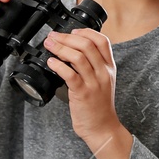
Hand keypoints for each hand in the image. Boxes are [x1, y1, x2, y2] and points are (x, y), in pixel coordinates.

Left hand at [42, 27, 122, 147]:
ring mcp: (94, 83)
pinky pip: (70, 74)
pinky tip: (51, 62)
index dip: (85, 32)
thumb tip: (72, 50)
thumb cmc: (98, 105)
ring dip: (60, 48)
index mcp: (109, 67)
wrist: (102, 128)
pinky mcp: (83, 93)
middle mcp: (103, 72)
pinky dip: (58, 65)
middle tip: (53, 37)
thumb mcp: (102, 81)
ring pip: (78, 57)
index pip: (102, 41)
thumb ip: (92, 65)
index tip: (72, 31)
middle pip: (87, 45)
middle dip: (66, 37)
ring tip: (49, 46)